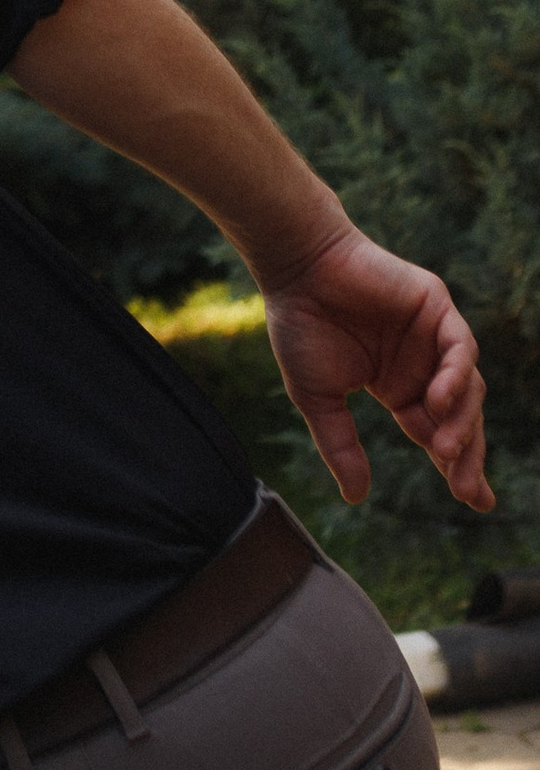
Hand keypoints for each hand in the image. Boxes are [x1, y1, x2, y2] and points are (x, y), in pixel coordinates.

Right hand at [259, 218, 491, 512]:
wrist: (295, 269)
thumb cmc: (300, 326)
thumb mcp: (318, 398)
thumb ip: (340, 445)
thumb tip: (356, 498)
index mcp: (398, 386)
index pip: (437, 432)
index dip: (457, 466)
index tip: (473, 501)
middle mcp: (422, 364)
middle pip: (461, 417)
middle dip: (468, 455)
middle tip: (467, 491)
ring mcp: (432, 335)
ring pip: (468, 387)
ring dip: (462, 422)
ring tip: (444, 450)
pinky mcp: (436, 306)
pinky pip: (460, 348)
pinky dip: (455, 376)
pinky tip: (437, 401)